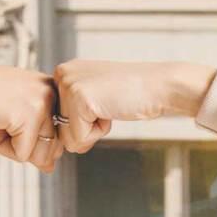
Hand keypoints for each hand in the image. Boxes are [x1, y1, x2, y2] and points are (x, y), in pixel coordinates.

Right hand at [0, 60, 62, 172]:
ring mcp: (41, 102)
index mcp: (51, 89)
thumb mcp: (12, 118)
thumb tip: (50, 166)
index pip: (59, 136)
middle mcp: (51, 93)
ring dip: (13, 146)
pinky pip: (21, 154)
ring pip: (40, 154)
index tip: (10, 120)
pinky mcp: (28, 115)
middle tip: (1, 119)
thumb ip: (35, 138)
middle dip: (23, 144)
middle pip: (52, 149)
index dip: (33, 140)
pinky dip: (1, 147)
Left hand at [52, 60, 216, 154]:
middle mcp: (60, 74)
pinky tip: (112, 110)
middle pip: (59, 129)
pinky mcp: (78, 99)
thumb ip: (72, 111)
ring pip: (67, 136)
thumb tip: (57, 143)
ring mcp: (68, 85)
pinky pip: (79, 138)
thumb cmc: (132, 95)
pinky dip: (99, 133)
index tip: (103, 103)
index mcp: (63, 73)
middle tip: (109, 105)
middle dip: (86, 128)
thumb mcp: (94, 97)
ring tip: (110, 107)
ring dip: (92, 132)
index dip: (83, 122)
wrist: (160, 86)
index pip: (56, 119)